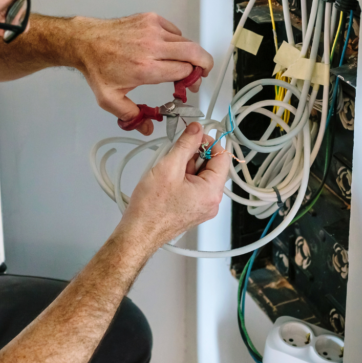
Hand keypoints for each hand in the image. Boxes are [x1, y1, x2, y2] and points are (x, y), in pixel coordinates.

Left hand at [75, 13, 214, 134]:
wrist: (85, 42)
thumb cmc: (98, 68)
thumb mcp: (110, 100)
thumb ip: (132, 116)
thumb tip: (148, 128)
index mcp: (145, 68)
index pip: (184, 72)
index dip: (190, 82)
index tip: (186, 88)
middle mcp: (152, 47)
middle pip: (194, 53)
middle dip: (203, 66)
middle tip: (200, 74)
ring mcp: (153, 30)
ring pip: (187, 42)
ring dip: (190, 55)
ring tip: (183, 64)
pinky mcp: (151, 19)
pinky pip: (175, 31)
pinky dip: (177, 41)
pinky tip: (168, 50)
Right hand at [116, 123, 230, 249]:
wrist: (138, 233)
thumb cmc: (151, 208)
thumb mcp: (169, 167)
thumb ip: (186, 144)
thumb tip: (196, 129)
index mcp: (212, 192)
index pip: (223, 157)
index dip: (208, 142)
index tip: (193, 136)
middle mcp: (212, 202)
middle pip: (212, 166)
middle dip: (194, 155)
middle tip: (174, 155)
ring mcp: (202, 207)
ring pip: (201, 176)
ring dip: (186, 166)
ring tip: (167, 170)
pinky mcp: (192, 209)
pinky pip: (193, 187)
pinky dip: (182, 178)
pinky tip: (167, 179)